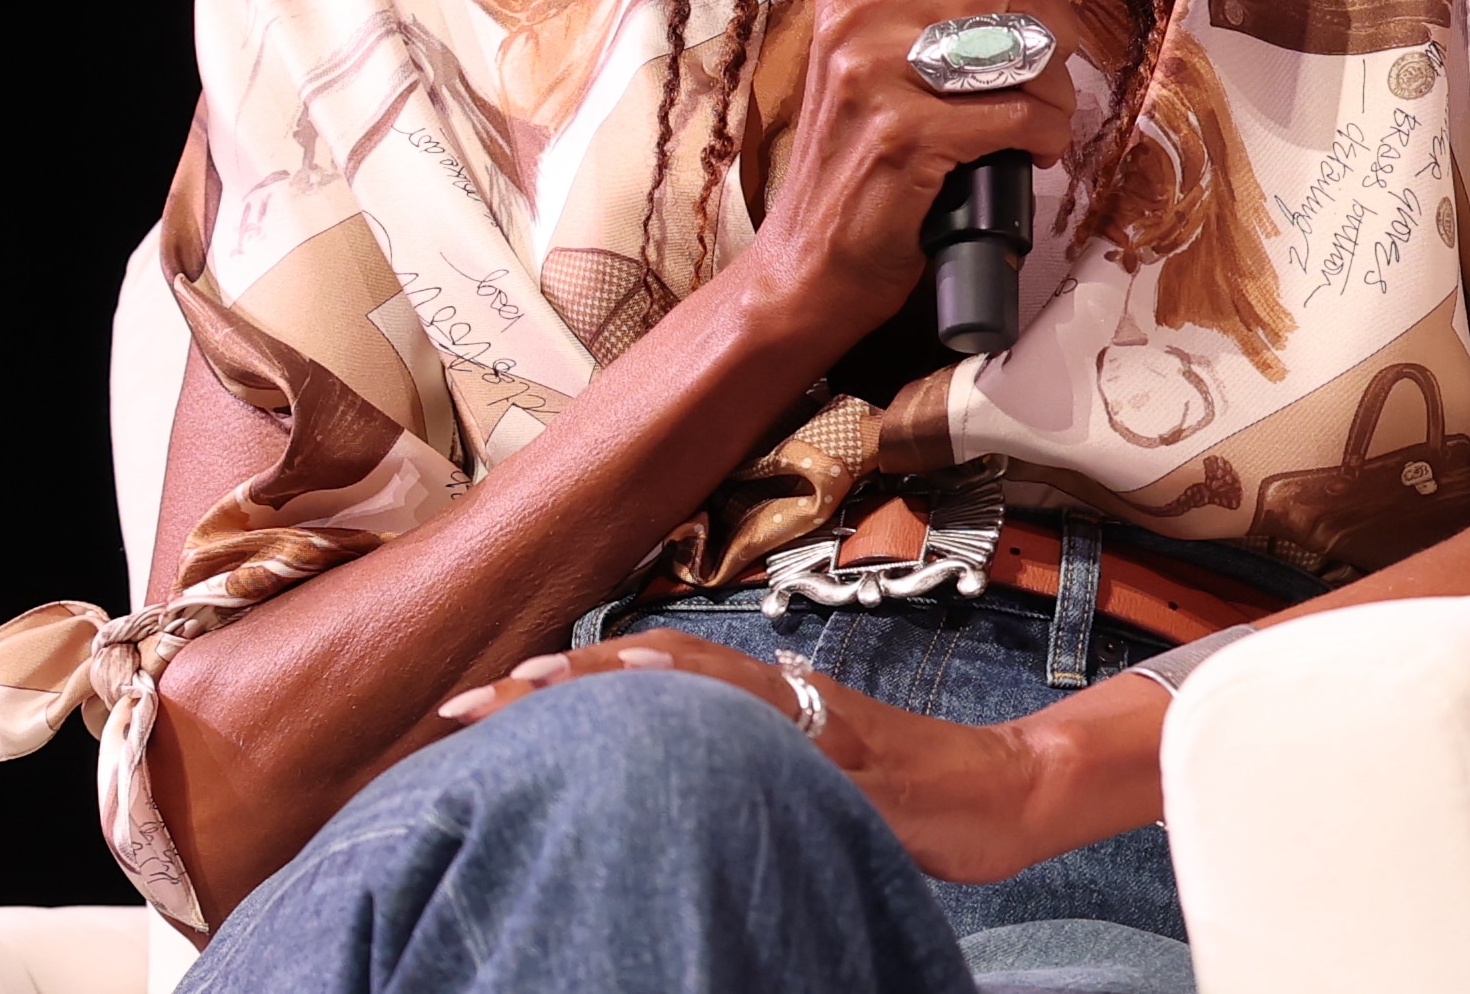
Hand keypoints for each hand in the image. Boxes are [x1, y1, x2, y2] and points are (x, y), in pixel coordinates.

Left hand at [430, 630, 1067, 882]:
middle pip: (647, 673)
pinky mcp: (848, 757)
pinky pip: (772, 726)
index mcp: (761, 702)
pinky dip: (713, 710)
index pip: (645, 681)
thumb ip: (750, 764)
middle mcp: (776, 696)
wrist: (1004, 792)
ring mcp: (810, 721)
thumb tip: (669, 778)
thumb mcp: (812, 781)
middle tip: (465, 700)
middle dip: (554, 683)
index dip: (563, 684)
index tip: (482, 698)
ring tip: (529, 689)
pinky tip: (663, 702)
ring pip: (694, 686)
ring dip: (606, 683)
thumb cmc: (908, 796)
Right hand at [748, 0, 1101, 335]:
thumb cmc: (865, 160)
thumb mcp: (901, 64)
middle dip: (1056, 24)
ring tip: (1036, 118)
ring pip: (1026, 39)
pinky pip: (1020, 114)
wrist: (812, 260)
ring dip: (1056, 88)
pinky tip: (1026, 153)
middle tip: (1047, 70)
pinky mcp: (904, 137)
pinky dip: (1045, 138)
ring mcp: (875, 75)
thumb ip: (976, 3)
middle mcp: (856, 17)